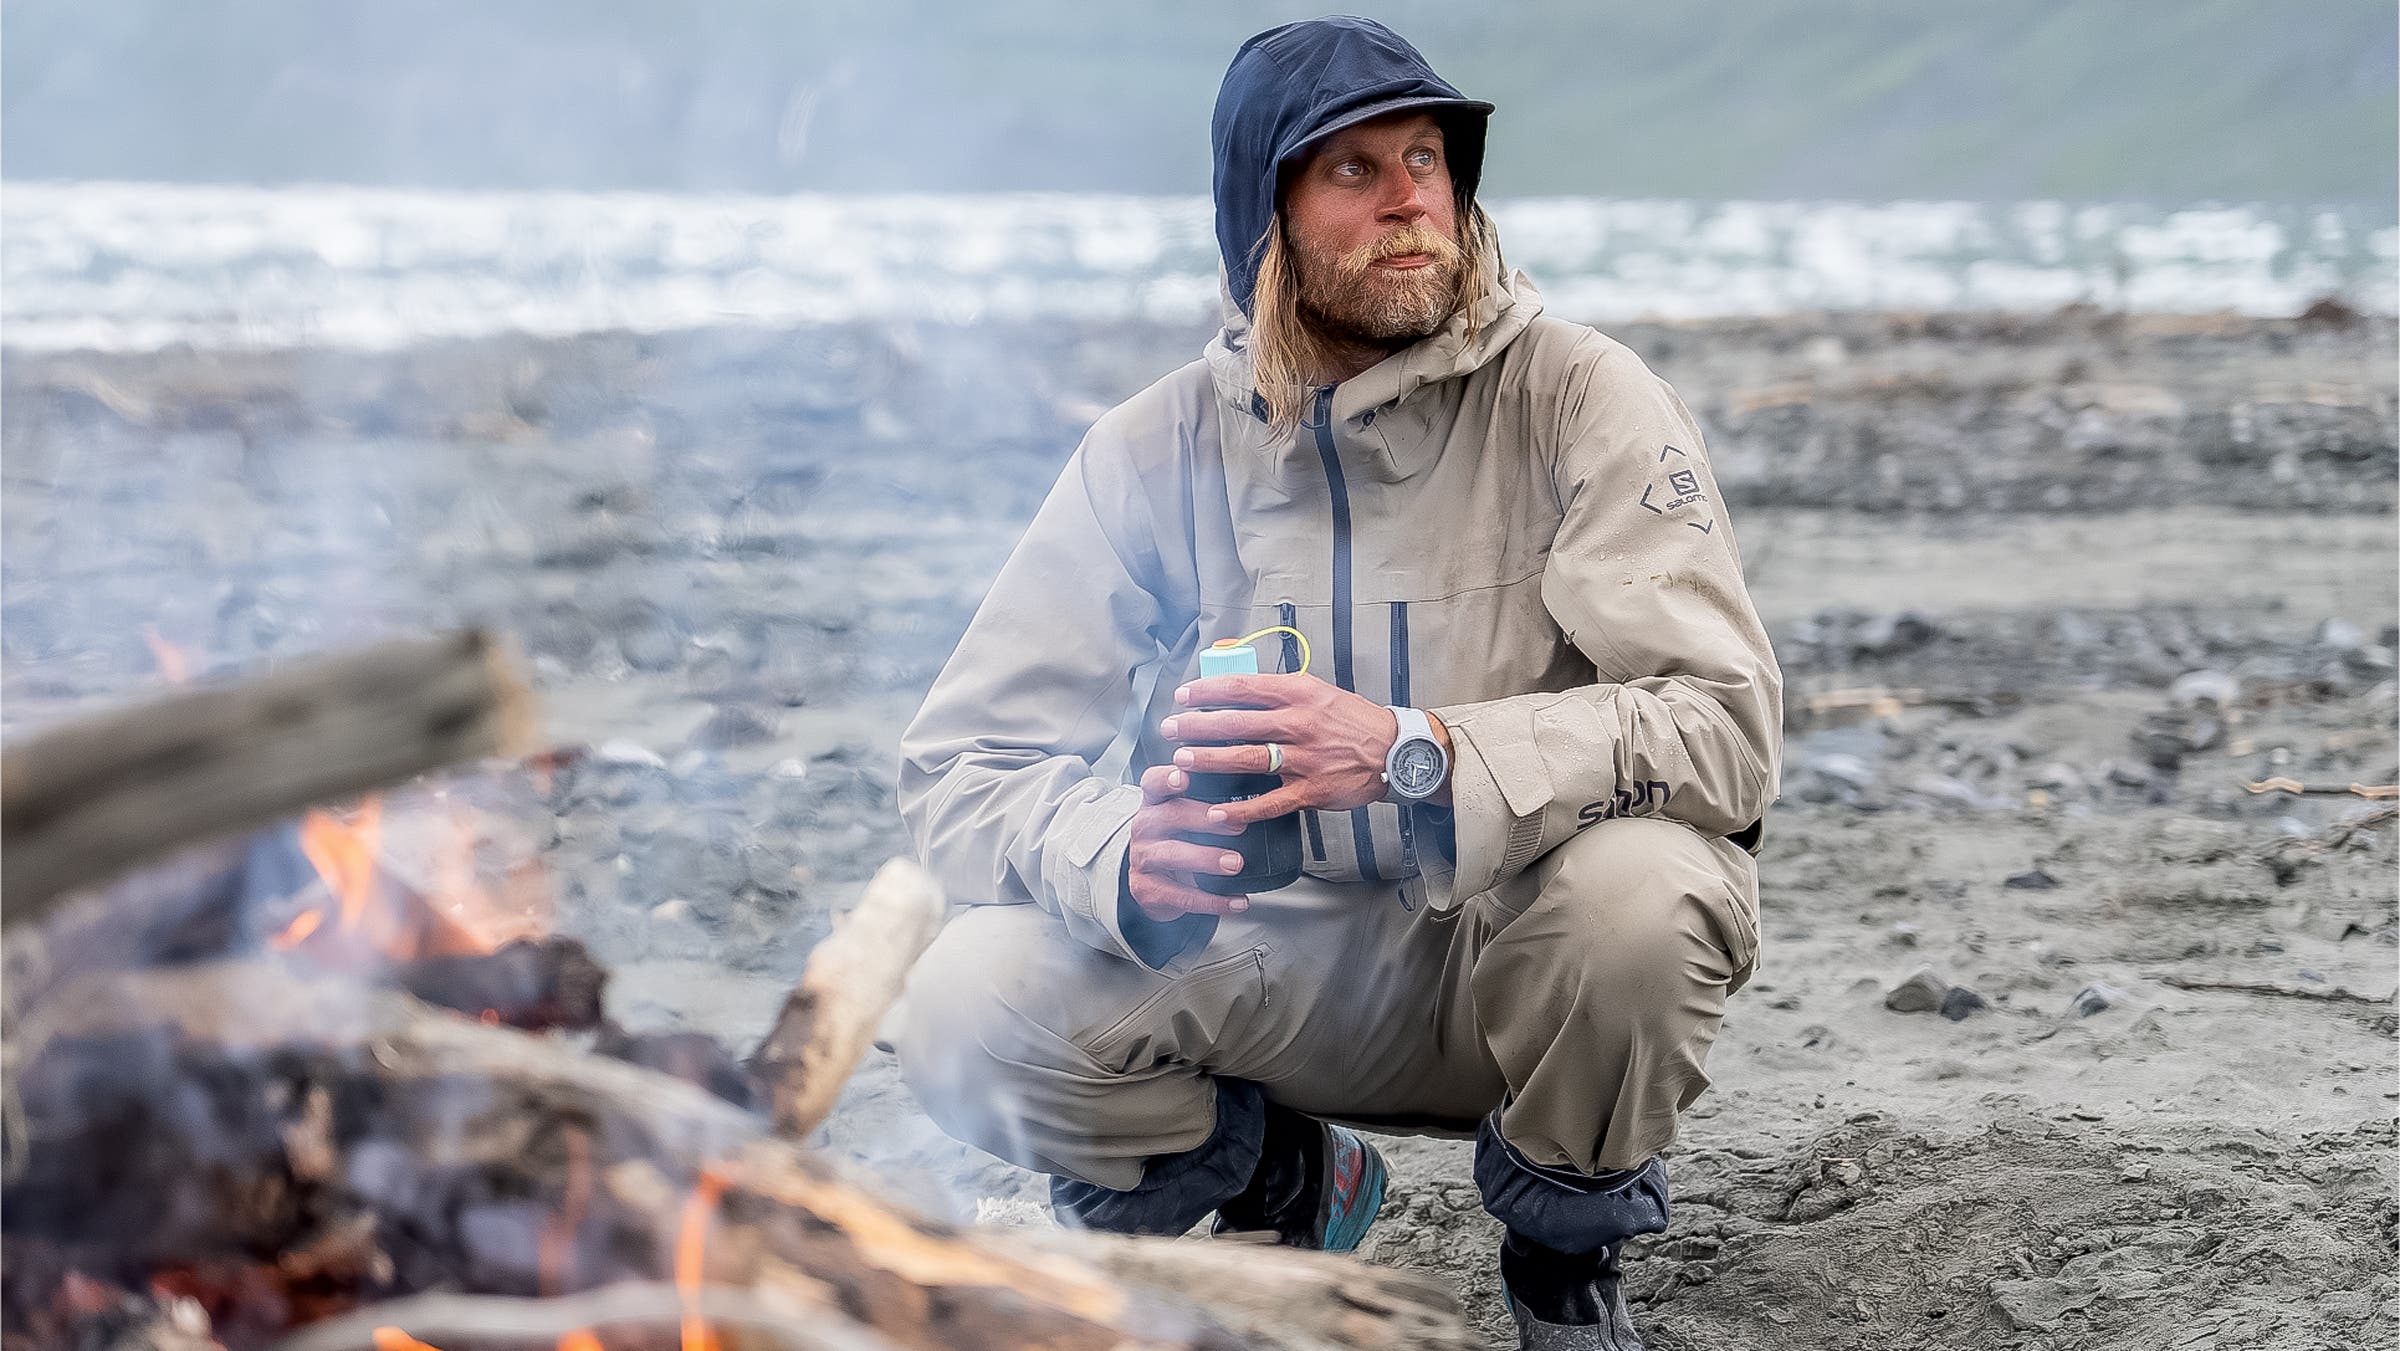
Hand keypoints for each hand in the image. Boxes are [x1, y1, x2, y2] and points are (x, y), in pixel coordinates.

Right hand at [1125, 763, 1253, 921]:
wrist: (1154, 885)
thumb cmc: (1177, 842)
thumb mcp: (1185, 819)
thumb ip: (1209, 805)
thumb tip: (1254, 802)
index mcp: (1156, 803)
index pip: (1153, 782)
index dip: (1166, 778)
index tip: (1184, 777)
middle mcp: (1145, 827)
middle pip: (1169, 816)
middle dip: (1204, 819)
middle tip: (1237, 827)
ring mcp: (1143, 859)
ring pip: (1172, 855)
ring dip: (1207, 859)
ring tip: (1235, 864)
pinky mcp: (1148, 890)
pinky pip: (1182, 896)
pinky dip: (1213, 900)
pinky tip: (1236, 900)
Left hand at [1160, 672, 1445, 827]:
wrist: (1395, 752)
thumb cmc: (1353, 720)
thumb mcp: (1319, 692)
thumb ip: (1281, 691)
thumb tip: (1238, 687)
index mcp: (1300, 693)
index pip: (1243, 687)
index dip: (1208, 691)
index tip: (1183, 695)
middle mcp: (1300, 724)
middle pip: (1238, 723)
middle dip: (1198, 725)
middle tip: (1170, 728)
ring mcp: (1305, 759)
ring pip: (1248, 759)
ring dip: (1210, 760)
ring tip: (1182, 760)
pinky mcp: (1312, 791)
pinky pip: (1269, 802)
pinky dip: (1241, 810)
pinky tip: (1216, 813)